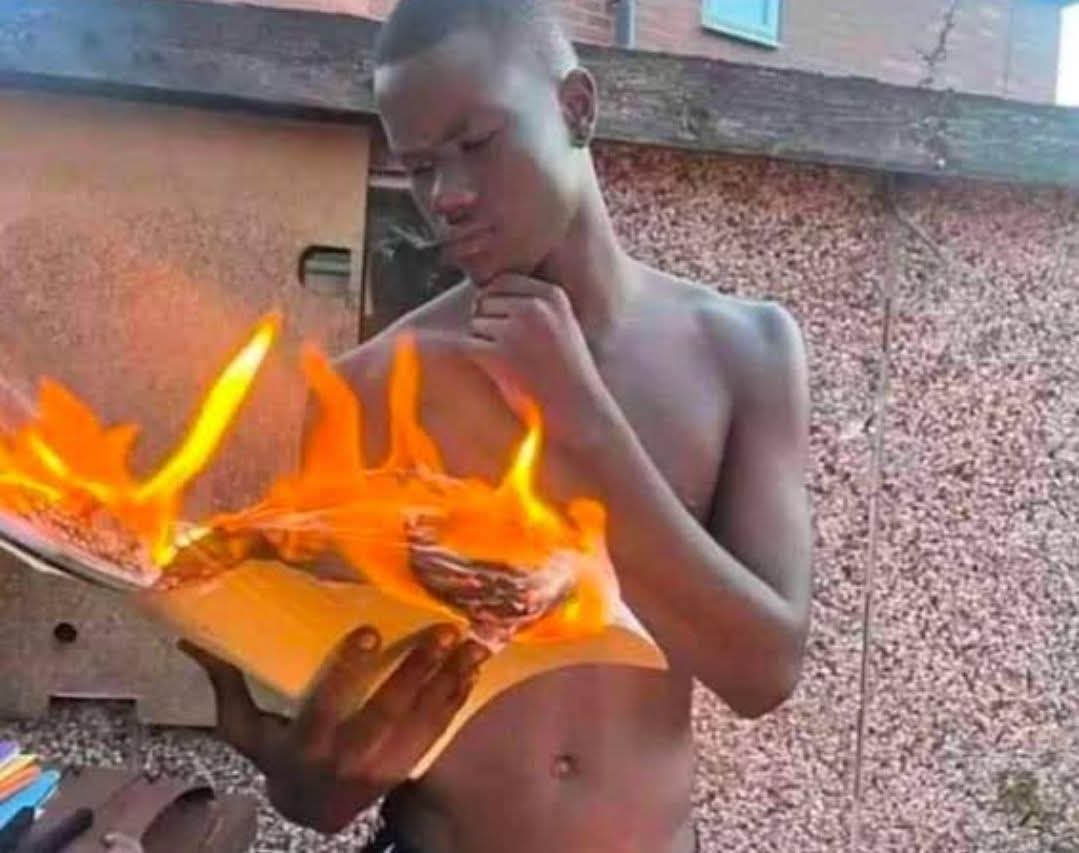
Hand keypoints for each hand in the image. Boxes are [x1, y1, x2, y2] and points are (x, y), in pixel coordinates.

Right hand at [179, 624, 487, 833]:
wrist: (311, 811)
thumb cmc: (275, 756)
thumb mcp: (244, 729)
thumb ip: (226, 685)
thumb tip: (190, 642)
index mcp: (305, 745)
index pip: (327, 706)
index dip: (348, 670)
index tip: (369, 631)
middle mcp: (346, 759)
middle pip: (386, 714)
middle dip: (416, 671)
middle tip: (441, 633)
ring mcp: (380, 767)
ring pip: (420, 722)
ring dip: (448, 681)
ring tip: (471, 645)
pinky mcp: (404, 767)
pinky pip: (435, 732)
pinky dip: (456, 699)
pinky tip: (472, 670)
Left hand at [465, 275, 613, 445]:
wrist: (579, 412)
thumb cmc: (567, 373)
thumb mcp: (563, 325)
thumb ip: (533, 303)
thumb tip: (484, 294)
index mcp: (552, 295)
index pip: (502, 281)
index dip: (499, 305)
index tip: (514, 330)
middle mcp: (534, 307)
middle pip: (485, 299)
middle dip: (490, 322)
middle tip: (512, 351)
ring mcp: (516, 330)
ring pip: (475, 323)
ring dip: (484, 343)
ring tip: (513, 364)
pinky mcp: (498, 355)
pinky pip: (468, 345)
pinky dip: (477, 360)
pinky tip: (500, 373)